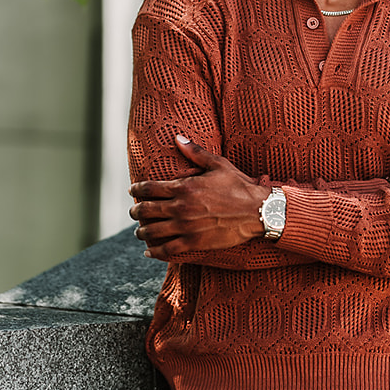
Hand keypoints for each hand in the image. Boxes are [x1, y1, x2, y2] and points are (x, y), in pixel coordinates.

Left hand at [129, 135, 270, 260]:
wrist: (257, 212)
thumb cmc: (239, 186)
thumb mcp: (218, 164)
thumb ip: (195, 152)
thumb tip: (178, 138)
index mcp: (184, 187)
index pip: (150, 188)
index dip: (137, 189)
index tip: (132, 190)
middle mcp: (180, 208)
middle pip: (146, 210)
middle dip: (136, 211)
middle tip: (134, 212)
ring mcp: (186, 227)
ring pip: (153, 231)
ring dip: (142, 232)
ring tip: (139, 232)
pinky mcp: (194, 243)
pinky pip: (167, 250)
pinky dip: (155, 252)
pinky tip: (149, 251)